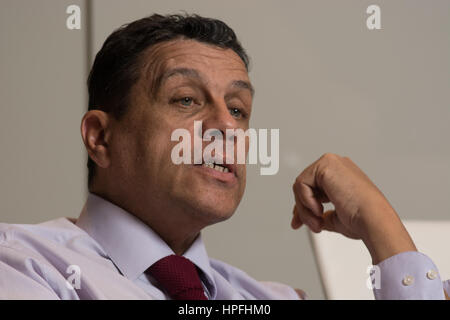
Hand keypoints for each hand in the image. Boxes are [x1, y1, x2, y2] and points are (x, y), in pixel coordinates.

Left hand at [291, 153, 415, 263]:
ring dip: (305, 209)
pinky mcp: (326, 165)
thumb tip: (307, 218)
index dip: (304, 206)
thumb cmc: (362, 219)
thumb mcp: (335, 217)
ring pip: (301, 185)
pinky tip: (319, 210)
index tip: (299, 222)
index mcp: (342, 176)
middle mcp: (337, 166)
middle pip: (305, 185)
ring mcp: (331, 163)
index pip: (313, 187)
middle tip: (310, 225)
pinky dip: (305, 201)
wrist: (373, 220)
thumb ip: (320, 214)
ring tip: (318, 222)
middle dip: (301, 208)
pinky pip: (301, 183)